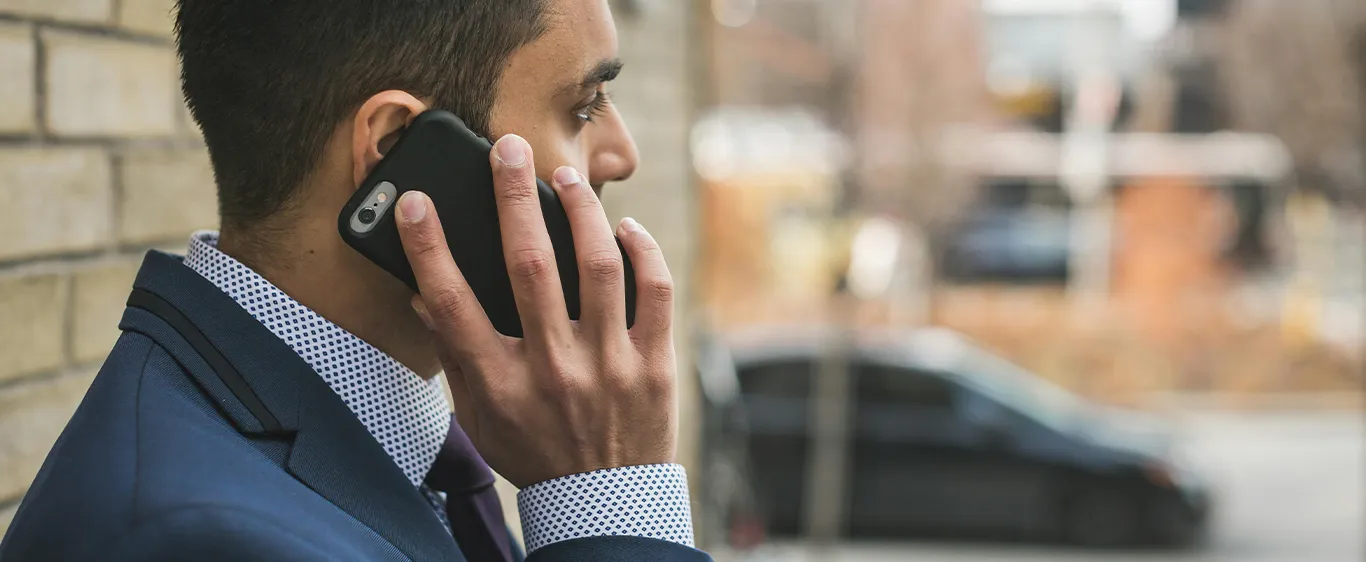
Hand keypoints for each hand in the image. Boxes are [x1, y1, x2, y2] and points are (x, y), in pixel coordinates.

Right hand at [394, 134, 676, 487]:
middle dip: (512, 197)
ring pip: (598, 265)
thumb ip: (456, 357)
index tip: (415, 203)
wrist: (604, 502)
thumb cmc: (534, 453)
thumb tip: (425, 296)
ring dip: (580, 210)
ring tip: (566, 178)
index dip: (429, 248)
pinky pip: (654, 291)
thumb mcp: (480, 417)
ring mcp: (609, 366)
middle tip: (507, 150)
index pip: (452, 304)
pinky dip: (642, 250)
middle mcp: (553, 369)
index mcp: (501, 384)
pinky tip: (624, 228)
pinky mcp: (653, 365)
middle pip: (528, 265)